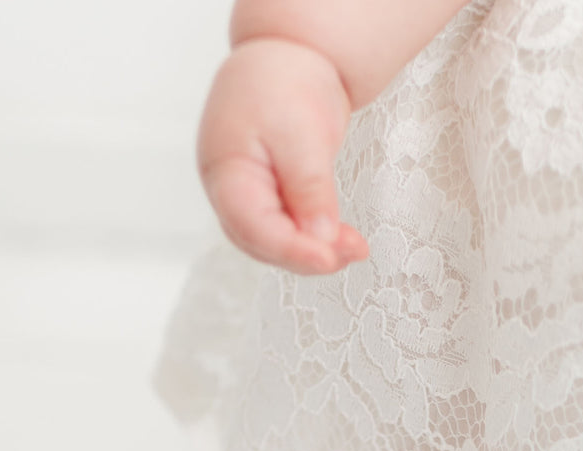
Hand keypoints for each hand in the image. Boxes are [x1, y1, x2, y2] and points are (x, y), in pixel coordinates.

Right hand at [196, 38, 368, 275]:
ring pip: (277, 244)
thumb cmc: (286, 84)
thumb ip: (309, 188)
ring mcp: (248, 198)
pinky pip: (289, 233)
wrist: (288, 59)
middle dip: (307, 257)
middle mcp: (230, 191)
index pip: (253, 227)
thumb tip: (320, 237)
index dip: (291, 250)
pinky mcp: (271, 200)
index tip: (328, 258)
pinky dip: (316, 241)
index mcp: (225, 170)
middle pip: (263, 244)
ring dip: (316, 253)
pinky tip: (344, 242)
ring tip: (357, 249)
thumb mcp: (302, 133)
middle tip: (352, 253)